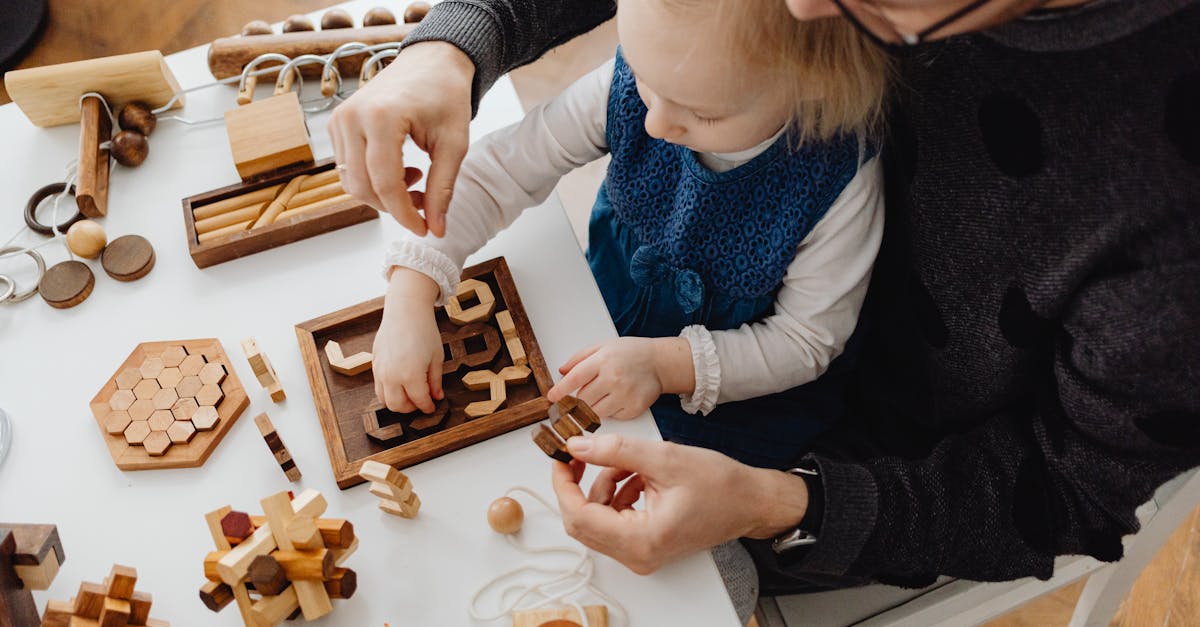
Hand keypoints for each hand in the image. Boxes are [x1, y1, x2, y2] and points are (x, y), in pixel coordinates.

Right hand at [328, 41, 474, 237]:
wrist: (431, 62)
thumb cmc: (445, 95)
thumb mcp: (454, 144)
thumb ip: (443, 188)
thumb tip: (436, 228)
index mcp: (381, 117)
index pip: (385, 183)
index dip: (405, 214)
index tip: (423, 229)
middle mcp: (352, 117)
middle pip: (362, 187)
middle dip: (393, 207)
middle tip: (425, 203)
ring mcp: (340, 119)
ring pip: (351, 182)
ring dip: (383, 195)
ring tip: (416, 180)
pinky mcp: (337, 123)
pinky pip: (347, 168)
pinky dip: (372, 180)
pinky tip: (400, 169)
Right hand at [372, 268, 444, 412]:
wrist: (405, 310)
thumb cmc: (424, 330)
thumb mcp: (436, 357)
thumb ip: (435, 380)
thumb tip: (437, 397)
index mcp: (410, 374)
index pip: (419, 400)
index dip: (427, 407)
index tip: (432, 407)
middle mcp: (392, 375)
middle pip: (398, 406)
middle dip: (411, 408)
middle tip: (421, 402)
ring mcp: (380, 370)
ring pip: (384, 400)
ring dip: (397, 402)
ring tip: (410, 394)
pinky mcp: (374, 364)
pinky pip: (378, 387)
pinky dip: (388, 391)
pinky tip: (400, 384)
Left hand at [548, 337, 694, 419]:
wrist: (659, 363)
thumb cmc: (630, 353)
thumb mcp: (603, 346)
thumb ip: (579, 358)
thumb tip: (561, 372)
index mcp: (603, 360)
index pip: (575, 378)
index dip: (560, 390)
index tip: (551, 398)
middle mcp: (614, 378)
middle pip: (583, 399)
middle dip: (576, 400)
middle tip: (577, 398)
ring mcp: (625, 395)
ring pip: (595, 412)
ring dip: (592, 407)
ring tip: (601, 395)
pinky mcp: (634, 408)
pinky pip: (612, 417)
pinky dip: (609, 411)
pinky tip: (615, 399)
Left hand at [550, 434, 809, 574]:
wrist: (752, 502)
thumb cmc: (720, 486)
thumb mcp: (664, 458)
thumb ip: (616, 451)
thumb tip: (578, 446)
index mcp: (641, 540)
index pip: (580, 517)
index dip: (563, 484)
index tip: (560, 456)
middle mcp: (637, 555)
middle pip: (584, 521)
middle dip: (579, 483)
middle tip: (581, 452)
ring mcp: (641, 553)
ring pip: (598, 517)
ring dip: (603, 484)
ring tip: (629, 461)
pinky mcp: (646, 544)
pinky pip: (614, 518)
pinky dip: (617, 492)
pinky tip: (637, 474)